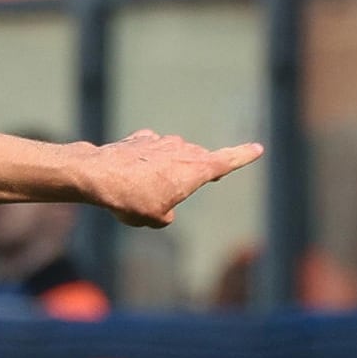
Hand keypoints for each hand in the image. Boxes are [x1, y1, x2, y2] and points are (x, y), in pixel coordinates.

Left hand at [88, 128, 261, 228]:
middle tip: (167, 194)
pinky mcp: (141, 138)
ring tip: (137, 190)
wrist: (98, 175)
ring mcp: (162, 140)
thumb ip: (166, 216)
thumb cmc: (131, 200)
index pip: (228, 161)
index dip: (243, 156)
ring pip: (171, 158)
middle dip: (186, 178)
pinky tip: (128, 172)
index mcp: (196, 169)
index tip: (258, 148)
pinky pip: (149, 152)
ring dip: (161, 172)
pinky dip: (143, 162)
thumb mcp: (154, 219)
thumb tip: (163, 210)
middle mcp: (184, 149)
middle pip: (196, 163)